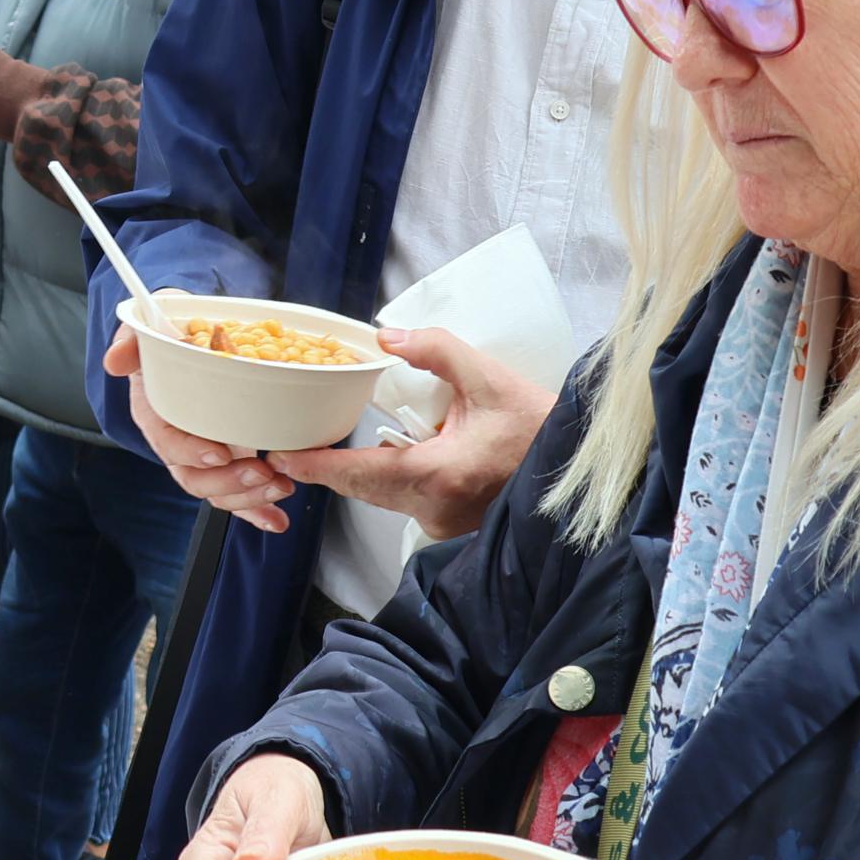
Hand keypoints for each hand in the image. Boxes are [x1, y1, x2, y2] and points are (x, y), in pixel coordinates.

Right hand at [105, 321, 293, 530]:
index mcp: (154, 414)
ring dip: (249, 497)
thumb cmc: (166, 335)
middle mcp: (176, 442)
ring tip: (281, 488)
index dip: (191, 452)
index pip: (167, 441)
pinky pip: (236, 494)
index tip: (219, 451)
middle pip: (194, 477)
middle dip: (228, 482)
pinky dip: (256, 511)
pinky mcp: (224, 461)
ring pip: (217, 491)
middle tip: (263, 472)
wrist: (186, 339)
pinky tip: (277, 521)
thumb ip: (131, 342)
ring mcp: (201, 455)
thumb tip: (114, 361)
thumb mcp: (145, 330)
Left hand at [262, 327, 552, 539]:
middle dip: (329, 468)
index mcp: (439, 475)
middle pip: (364, 488)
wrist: (577, 469)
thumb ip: (438, 351)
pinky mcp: (450, 524)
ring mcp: (442, 522)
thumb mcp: (491, 379)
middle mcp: (434, 507)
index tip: (282, 456)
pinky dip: (388, 481)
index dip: (318, 465)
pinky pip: (405, 502)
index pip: (361, 474)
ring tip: (328, 448)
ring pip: (383, 497)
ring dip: (359, 474)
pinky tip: (384, 457)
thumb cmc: (540, 428)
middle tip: (292, 447)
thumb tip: (389, 335)